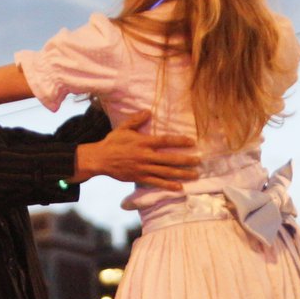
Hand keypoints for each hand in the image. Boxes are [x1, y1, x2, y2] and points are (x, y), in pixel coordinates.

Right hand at [74, 110, 199, 187]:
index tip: (192, 142)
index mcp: (143, 142)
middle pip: (170, 158)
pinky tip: (179, 187)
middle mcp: (146, 156)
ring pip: (166, 172)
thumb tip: (148, 111)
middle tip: (199, 161)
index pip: (165, 141)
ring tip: (195, 174)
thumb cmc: (113, 142)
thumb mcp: (124, 128)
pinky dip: (168, 185)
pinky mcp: (140, 178)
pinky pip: (157, 182)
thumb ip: (137, 120)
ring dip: (182, 173)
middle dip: (186, 160)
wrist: (100, 159)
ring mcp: (143, 168)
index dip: (179, 141)